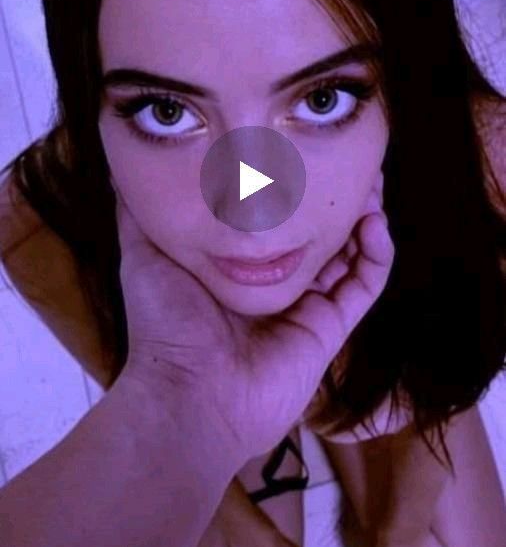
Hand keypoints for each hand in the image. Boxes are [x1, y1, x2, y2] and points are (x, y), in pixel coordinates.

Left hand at [113, 167, 393, 463]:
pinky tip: (373, 220)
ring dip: (364, 217)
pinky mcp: (330, 328)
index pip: (277, 222)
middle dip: (336, 199)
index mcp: (240, 269)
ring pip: (350, 254)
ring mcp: (307, 308)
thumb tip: (122, 174)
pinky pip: (366, 285)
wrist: (190, 393)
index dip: (294, 190)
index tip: (303, 153)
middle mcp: (277, 286)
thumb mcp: (145, 256)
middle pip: (319, 234)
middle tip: (348, 161)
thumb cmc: (166, 325)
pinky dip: (377, 253)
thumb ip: (138, 217)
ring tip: (370, 181)